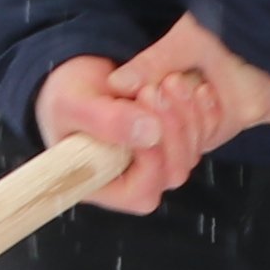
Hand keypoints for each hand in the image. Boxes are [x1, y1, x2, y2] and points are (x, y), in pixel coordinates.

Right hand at [34, 54, 208, 215]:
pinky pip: (203, 136)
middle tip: (156, 88)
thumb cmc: (65, 97)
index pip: (141, 191)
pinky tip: (197, 88)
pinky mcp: (174, 141)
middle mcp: (134, 181)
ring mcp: (158, 163)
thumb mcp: (72, 104)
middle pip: (173, 173)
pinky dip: (204, 112)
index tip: (143, 112)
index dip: (151, 159)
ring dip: (188, 116)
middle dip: (172, 129)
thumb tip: (149, 134)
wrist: (79, 77)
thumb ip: (106, 121)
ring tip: (171, 81)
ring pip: (191, 153)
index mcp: (103, 185)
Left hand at [111, 11, 269, 158]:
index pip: (203, 133)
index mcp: (243, 108)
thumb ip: (151, 65)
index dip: (180, 119)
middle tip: (184, 78)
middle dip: (202, 104)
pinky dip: (252, 84)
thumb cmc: (237, 14)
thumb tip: (115, 86)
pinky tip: (240, 63)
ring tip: (210, 67)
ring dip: (226, 92)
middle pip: (226, 120)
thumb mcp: (187, 39)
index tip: (166, 96)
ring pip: (247, 106)